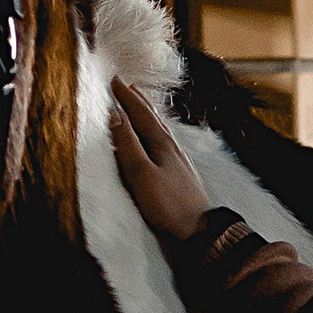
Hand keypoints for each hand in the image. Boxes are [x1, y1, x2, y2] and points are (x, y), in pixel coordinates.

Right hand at [109, 76, 213, 244]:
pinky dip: (155, 135)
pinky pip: (164, 145)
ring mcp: (178, 162)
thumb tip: (114, 114)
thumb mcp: (141, 174)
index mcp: (162, 144)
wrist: (199, 232)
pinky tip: (157, 143)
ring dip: (148, 117)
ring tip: (141, 108)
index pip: (141, 113)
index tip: (114, 80)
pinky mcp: (179, 175)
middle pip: (153, 118)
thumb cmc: (168, 205)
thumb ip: (127, 144)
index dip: (126, 97)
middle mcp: (172, 148)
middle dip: (138, 101)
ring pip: (160, 131)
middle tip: (127, 86)